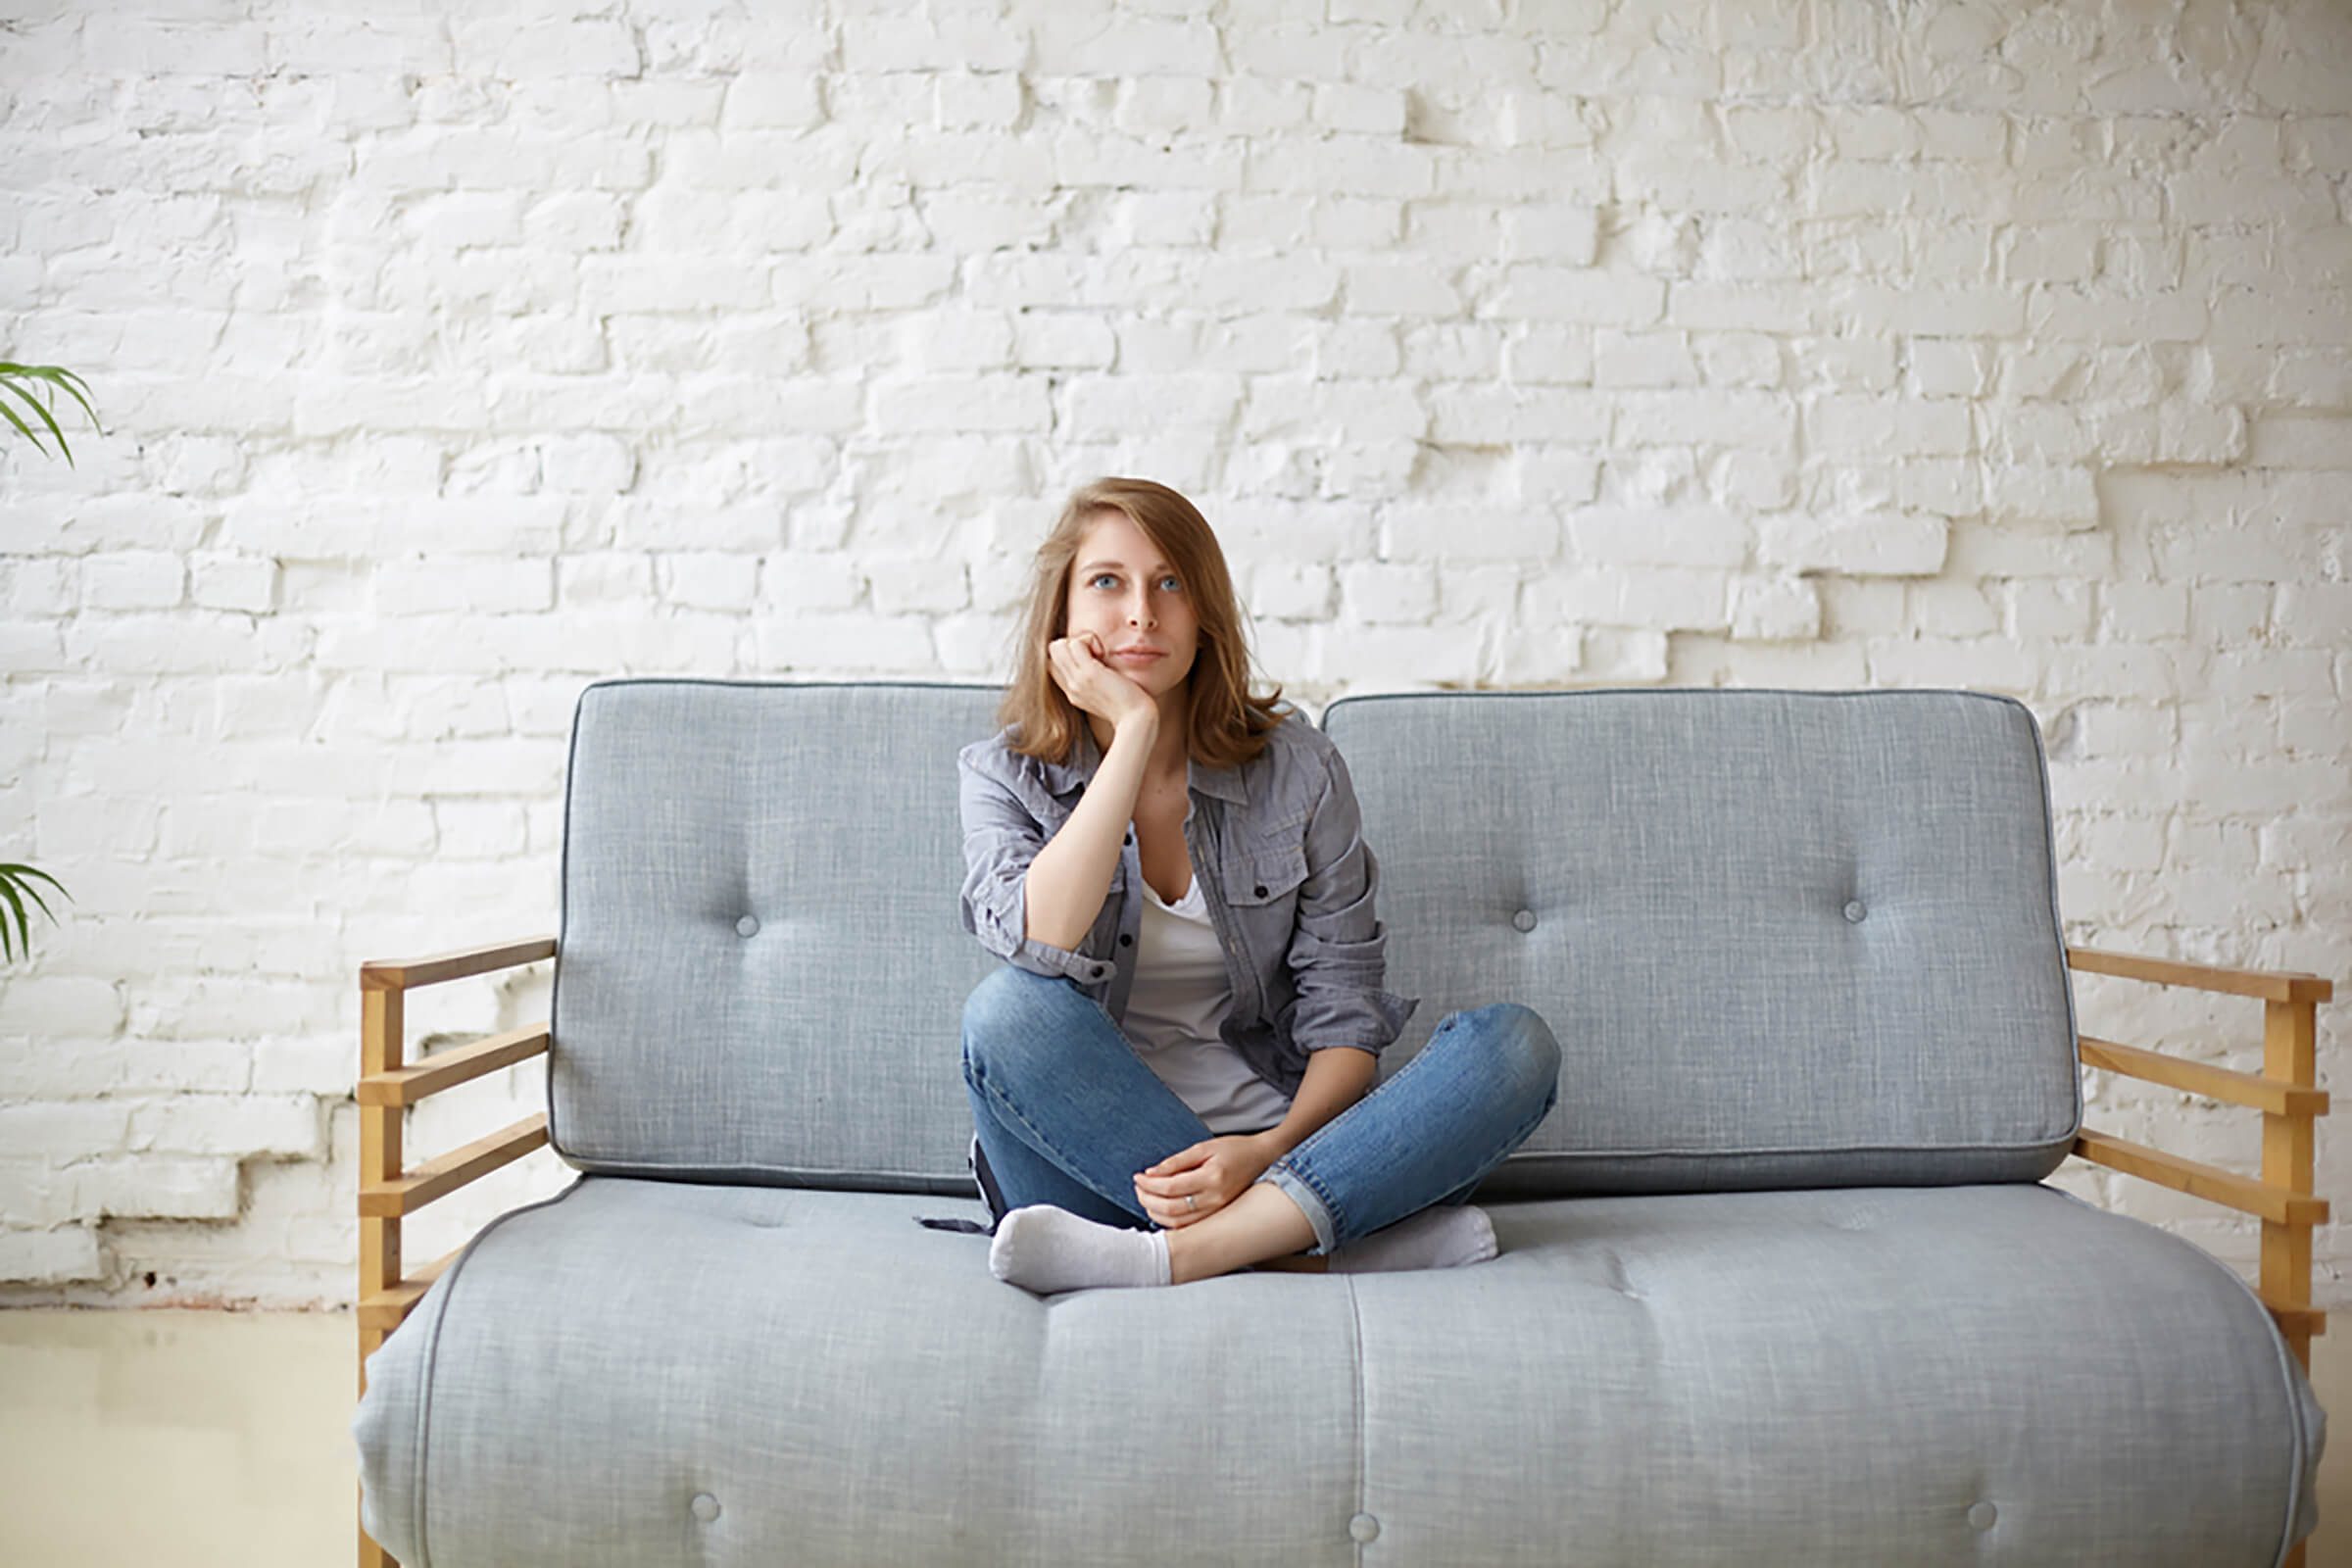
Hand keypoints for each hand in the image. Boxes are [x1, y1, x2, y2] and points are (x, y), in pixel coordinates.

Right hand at [1048, 630, 1157, 730]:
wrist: (1136, 721)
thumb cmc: (1130, 707)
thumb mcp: (1107, 695)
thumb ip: (1097, 682)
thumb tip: (1098, 661)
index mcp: (1073, 693)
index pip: (1053, 665)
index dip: (1068, 654)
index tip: (1091, 658)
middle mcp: (1071, 687)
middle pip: (1052, 652)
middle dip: (1071, 643)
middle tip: (1095, 651)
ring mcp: (1077, 680)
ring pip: (1057, 646)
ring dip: (1079, 640)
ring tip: (1099, 651)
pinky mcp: (1089, 674)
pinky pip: (1075, 643)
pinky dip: (1088, 639)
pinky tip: (1103, 651)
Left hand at [1132, 1133, 1278, 1229]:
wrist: (1263, 1159)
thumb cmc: (1235, 1149)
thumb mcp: (1204, 1147)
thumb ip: (1176, 1161)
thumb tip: (1151, 1173)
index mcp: (1212, 1178)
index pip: (1170, 1187)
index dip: (1149, 1184)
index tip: (1137, 1177)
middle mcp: (1215, 1199)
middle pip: (1171, 1208)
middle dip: (1148, 1200)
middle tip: (1138, 1188)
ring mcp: (1218, 1211)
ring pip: (1178, 1222)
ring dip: (1156, 1212)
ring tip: (1146, 1198)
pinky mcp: (1218, 1216)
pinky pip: (1189, 1226)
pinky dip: (1170, 1221)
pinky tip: (1161, 1210)